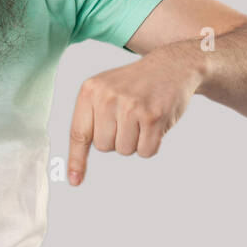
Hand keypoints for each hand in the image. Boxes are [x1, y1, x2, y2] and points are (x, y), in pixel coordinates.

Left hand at [67, 48, 201, 184]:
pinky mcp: (153, 115)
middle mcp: (107, 97)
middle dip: (116, 139)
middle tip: (128, 117)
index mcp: (90, 90)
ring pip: (124, 150)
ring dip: (135, 141)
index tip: (75, 180)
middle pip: (104, 147)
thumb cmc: (135, 84)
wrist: (171, 66)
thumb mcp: (105, 89)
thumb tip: (78, 160)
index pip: (79, 133)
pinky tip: (154, 123)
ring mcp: (131, 106)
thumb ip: (91, 118)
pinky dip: (151, 143)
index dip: (77, 159)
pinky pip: (145, 151)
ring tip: (141, 118)